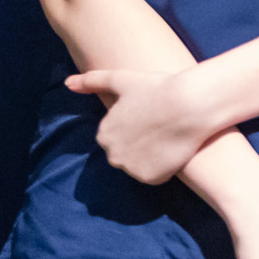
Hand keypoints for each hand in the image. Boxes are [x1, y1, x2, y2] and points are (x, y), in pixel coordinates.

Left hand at [68, 67, 220, 184]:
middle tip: (158, 129)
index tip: (147, 118)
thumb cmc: (157, 88)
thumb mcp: (120, 79)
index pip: (115, 138)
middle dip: (137, 145)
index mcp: (103, 134)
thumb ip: (91, 81)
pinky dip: (162, 169)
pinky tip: (170, 152)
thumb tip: (67, 83)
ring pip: (138, 166)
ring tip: (164, 139)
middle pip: (124, 154)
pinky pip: (154, 176)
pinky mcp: (150, 178)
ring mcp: (130, 168)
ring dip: (149, 158)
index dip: (133, 128)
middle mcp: (112, 154)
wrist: (190, 105)